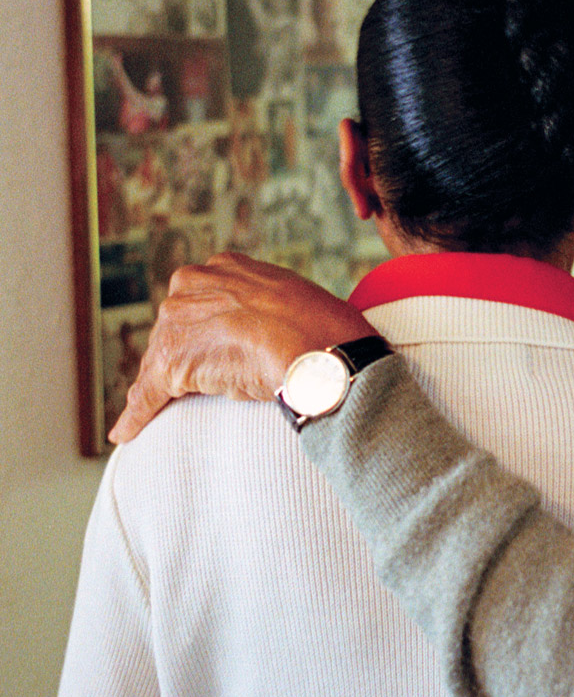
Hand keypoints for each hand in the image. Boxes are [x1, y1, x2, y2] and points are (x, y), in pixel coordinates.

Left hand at [110, 252, 376, 443]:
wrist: (325, 352)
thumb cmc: (324, 332)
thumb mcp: (292, 302)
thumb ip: (262, 309)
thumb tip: (257, 336)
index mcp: (226, 266)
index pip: (199, 303)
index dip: (202, 332)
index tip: (205, 353)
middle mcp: (195, 282)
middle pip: (173, 329)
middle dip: (179, 359)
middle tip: (189, 389)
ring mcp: (180, 318)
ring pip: (160, 360)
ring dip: (157, 390)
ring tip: (150, 416)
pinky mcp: (172, 359)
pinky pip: (148, 392)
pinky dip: (138, 414)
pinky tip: (126, 430)